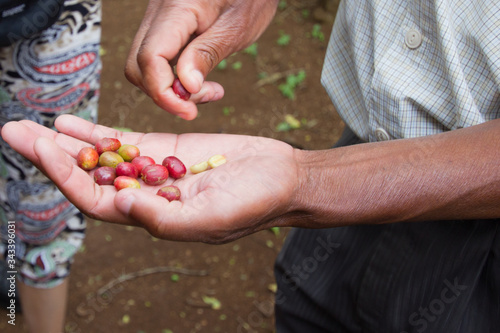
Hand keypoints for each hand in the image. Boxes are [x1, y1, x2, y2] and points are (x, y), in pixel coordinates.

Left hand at [1, 115, 297, 242]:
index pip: (97, 200)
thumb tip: (118, 204)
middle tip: (14, 133)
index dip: (68, 176)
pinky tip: (74, 123)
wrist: (281, 178)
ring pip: (103, 156)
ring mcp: (156, 170)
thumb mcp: (210, 218)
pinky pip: (128, 141)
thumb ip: (164, 218)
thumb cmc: (252, 204)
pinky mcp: (170, 149)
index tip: (44, 149)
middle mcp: (147, 195)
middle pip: (89, 177)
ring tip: (35, 125)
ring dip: (70, 142)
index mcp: (153, 218)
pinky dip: (100, 132)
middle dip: (52, 156)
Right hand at [125, 0, 278, 119]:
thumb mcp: (237, 27)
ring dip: (169, 88)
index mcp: (177, 7)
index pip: (150, 57)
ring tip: (209, 90)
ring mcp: (159, 17)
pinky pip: (156, 57)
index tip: (190, 112)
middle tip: (205, 98)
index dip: (164, 93)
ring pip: (143, 64)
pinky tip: (199, 80)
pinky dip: (173, 76)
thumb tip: (184, 87)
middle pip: (138, 64)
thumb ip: (207, 54)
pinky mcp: (165, 25)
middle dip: (165, 94)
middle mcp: (159, 10)